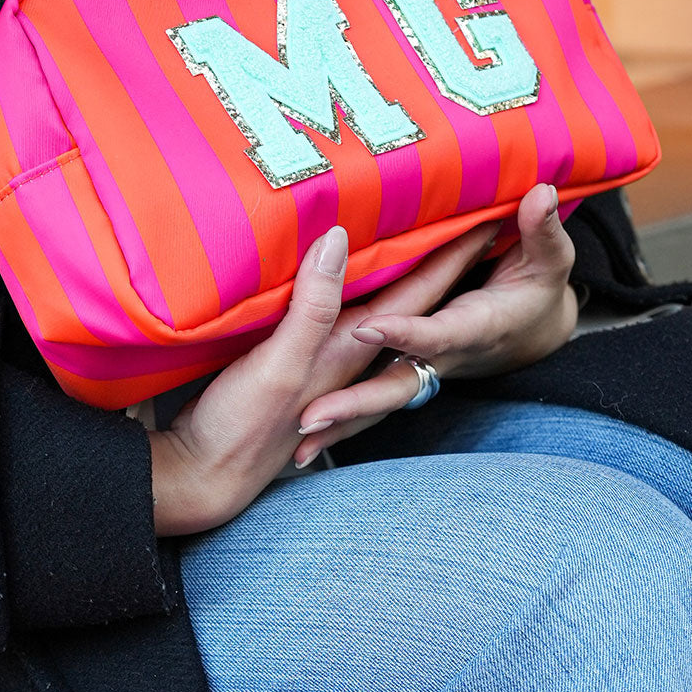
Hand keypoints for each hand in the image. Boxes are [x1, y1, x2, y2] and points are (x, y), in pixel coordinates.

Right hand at [149, 217, 503, 534]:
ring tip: (421, 242)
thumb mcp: (280, 362)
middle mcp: (347, 356)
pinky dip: (355, 300)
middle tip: (472, 220)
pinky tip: (347, 290)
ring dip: (402, 280)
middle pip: (407, 301)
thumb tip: (341, 240)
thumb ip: (313, 306)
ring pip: (378, 311)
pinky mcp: (295, 369)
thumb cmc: (241, 427)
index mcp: (351, 349)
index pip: (416, 293)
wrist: (204, 477)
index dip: (449, 255)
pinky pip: (340, 322)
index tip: (487, 214)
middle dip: (440, 263)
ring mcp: (322, 365)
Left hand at [293, 183, 577, 467]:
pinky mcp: (403, 376)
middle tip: (309, 418)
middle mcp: (441, 359)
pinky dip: (341, 426)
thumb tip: (542, 192)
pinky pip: (370, 407)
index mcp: (473, 329)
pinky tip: (300, 447)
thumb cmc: (538, 292)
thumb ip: (543, 231)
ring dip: (340, 430)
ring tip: (298, 453)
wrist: (536, 336)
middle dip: (354, 406)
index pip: (435, 332)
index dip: (405, 331)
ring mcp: (420, 372)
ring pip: (376, 406)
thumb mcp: (550, 261)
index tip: (368, 328)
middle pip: (395, 386)